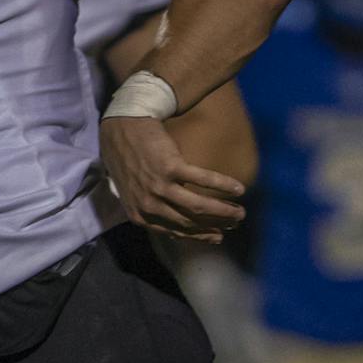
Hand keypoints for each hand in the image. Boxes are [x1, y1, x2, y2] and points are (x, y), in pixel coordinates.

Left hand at [99, 115, 246, 243]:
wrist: (121, 126)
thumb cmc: (127, 159)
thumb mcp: (131, 193)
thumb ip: (149, 209)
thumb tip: (173, 223)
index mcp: (140, 216)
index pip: (176, 232)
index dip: (200, 236)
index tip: (218, 236)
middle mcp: (149, 206)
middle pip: (191, 222)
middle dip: (217, 226)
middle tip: (235, 224)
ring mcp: (160, 187)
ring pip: (199, 207)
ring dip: (224, 211)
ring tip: (241, 212)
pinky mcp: (171, 167)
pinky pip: (203, 180)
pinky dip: (223, 185)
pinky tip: (238, 189)